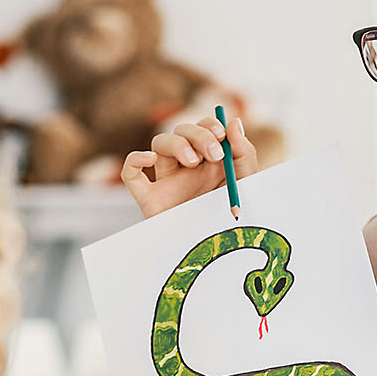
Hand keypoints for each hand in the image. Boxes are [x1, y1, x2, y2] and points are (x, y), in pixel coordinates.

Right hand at [121, 114, 264, 218]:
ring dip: (176, 144)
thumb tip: (233, 121)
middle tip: (213, 154)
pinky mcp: (149, 199)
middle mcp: (187, 168)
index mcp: (209, 161)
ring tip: (193, 162)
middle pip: (181, 131)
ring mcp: (167, 182)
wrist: (217, 253)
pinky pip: (130, 174)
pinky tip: (149, 159)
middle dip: (198, 135)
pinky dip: (134, 159)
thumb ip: (243, 153)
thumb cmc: (234, 221)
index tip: (220, 135)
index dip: (209, 124)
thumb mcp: (246, 184)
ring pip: (159, 143)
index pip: (203, 127)